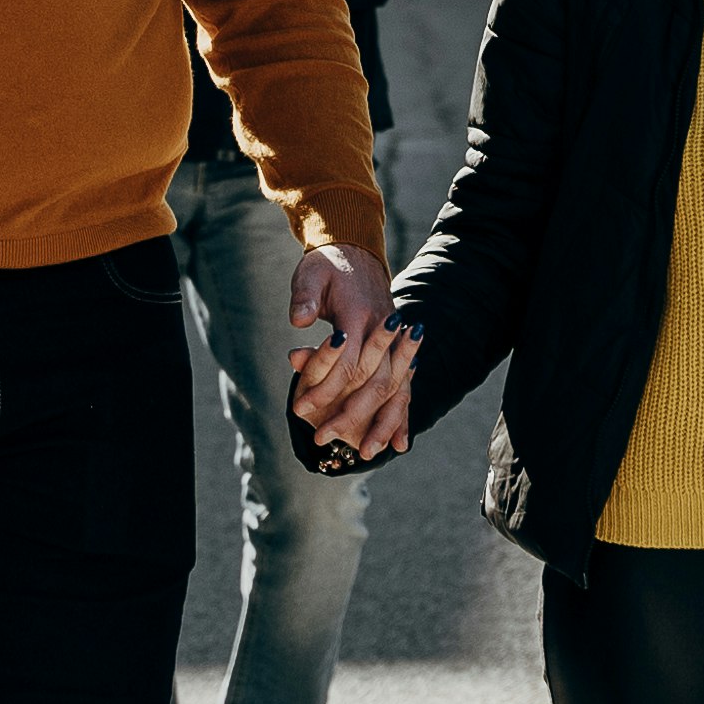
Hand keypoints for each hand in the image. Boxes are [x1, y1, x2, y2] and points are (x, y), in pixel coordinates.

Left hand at [289, 241, 412, 460]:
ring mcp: (396, 342)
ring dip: (384, 424)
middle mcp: (383, 331)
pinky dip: (403, 416)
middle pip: (372, 382)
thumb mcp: (310, 275)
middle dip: (350, 415)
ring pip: (396, 390)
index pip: (344, 361)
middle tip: (323, 440)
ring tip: (370, 453)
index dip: (323, 387)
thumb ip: (304, 298)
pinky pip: (406, 388)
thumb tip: (299, 321)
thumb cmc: (328, 266)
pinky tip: (401, 443)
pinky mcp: (399, 350)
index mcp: (359, 315)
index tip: (298, 410)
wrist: (356, 250)